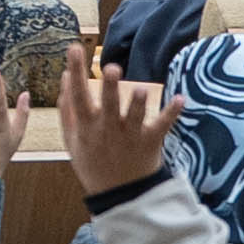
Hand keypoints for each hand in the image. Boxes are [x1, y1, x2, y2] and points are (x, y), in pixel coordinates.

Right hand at [59, 46, 173, 195]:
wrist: (118, 196)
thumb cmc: (93, 162)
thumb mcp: (72, 140)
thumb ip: (67, 108)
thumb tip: (64, 75)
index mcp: (87, 127)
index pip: (78, 95)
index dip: (75, 71)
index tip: (74, 47)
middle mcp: (107, 130)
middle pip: (109, 105)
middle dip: (110, 87)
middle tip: (113, 69)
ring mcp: (129, 137)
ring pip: (135, 117)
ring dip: (139, 104)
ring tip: (142, 90)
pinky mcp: (149, 143)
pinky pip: (161, 127)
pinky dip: (171, 114)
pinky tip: (180, 99)